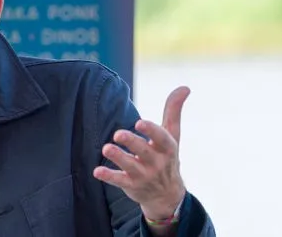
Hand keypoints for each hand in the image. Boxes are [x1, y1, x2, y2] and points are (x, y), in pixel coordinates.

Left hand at [93, 86, 189, 219]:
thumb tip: (185, 87)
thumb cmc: (167, 156)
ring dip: (118, 157)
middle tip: (118, 134)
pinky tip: (96, 171)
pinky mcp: (131, 185)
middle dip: (131, 142)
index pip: (162, 138)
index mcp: (167, 148)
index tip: (139, 122)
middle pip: (143, 151)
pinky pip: (119, 181)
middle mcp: (156, 162)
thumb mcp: (173, 135)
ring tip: (106, 148)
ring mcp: (143, 175)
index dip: (151, 130)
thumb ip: (173, 110)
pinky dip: (108, 176)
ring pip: (130, 166)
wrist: (167, 195)